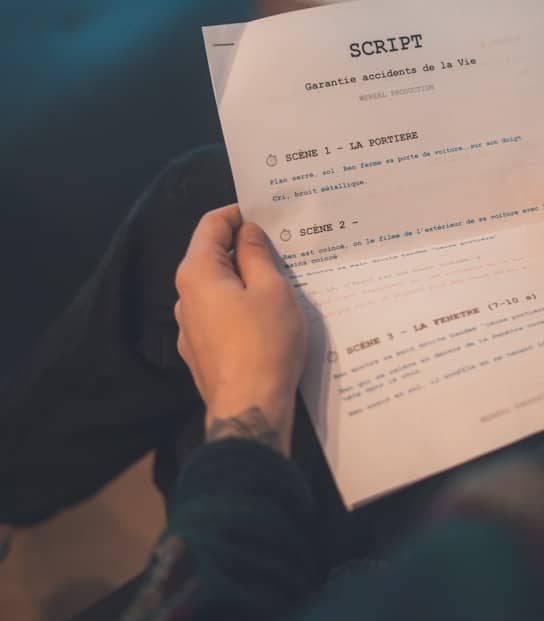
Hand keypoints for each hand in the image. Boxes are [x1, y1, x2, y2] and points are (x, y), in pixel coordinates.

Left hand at [174, 206, 306, 454]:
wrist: (249, 408)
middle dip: (245, 248)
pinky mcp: (200, 351)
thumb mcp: (272, 289)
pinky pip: (220, 316)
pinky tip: (268, 320)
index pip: (211, 224)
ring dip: (245, 281)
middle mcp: (185, 296)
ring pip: (218, 289)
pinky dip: (241, 308)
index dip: (239, 213)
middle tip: (282, 248)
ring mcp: (189, 327)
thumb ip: (257, 254)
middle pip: (213, 256)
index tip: (267, 214)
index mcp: (197, 273)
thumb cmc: (264, 344)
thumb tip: (248, 233)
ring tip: (281, 285)